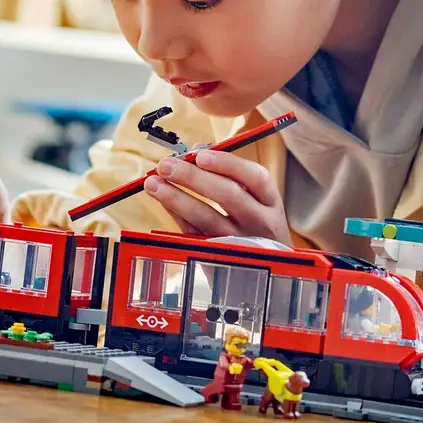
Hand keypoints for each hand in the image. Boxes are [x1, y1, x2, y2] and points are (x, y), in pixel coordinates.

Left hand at [143, 150, 290, 243]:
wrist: (266, 271)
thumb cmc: (255, 224)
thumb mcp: (255, 200)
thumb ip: (228, 175)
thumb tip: (195, 151)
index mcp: (270, 202)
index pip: (255, 177)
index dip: (227, 164)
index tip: (200, 155)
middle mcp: (260, 223)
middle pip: (229, 196)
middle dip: (193, 178)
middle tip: (166, 165)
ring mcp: (239, 242)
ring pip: (207, 218)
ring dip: (176, 198)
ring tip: (153, 183)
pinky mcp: (219, 257)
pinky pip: (194, 233)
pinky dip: (177, 216)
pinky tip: (163, 201)